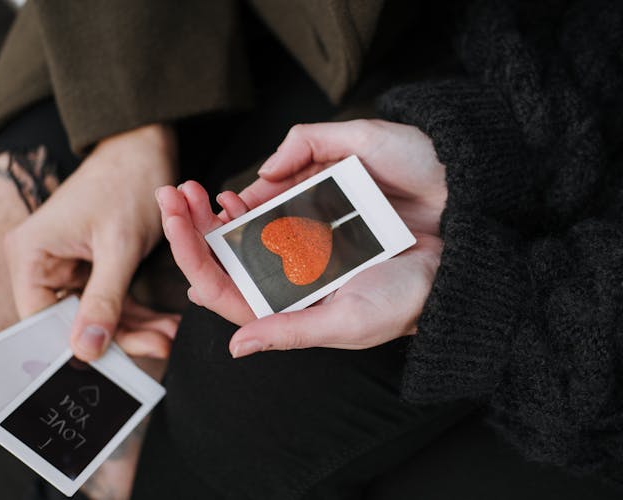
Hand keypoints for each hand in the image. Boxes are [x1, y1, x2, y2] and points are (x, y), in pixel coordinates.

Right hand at [5, 124, 178, 360]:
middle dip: (119, 335)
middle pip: (73, 320)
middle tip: (160, 346)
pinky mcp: (91, 265)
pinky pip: (111, 299)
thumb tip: (86, 350)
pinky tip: (164, 322)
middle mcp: (40, 263)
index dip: (76, 345)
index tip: (114, 365)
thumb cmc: (126, 184)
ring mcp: (66, 265)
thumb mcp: (118, 247)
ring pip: (97, 313)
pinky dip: (138, 310)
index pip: (43, 320)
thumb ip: (104, 300)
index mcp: (30, 255)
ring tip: (169, 334)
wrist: (144, 148)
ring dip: (135, 326)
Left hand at [157, 119, 445, 356]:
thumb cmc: (405, 298)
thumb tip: (235, 347)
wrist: (451, 261)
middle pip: (223, 256)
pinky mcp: (317, 225)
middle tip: (171, 194)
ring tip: (195, 191)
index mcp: (285, 307)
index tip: (175, 223)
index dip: (193, 256)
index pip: (223, 287)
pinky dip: (253, 200)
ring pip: (242, 233)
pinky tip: (239, 192)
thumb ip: (291, 331)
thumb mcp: (348, 322)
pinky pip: (274, 212)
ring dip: (215, 212)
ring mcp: (299, 251)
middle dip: (192, 226)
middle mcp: (285, 281)